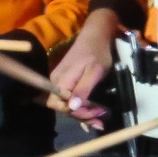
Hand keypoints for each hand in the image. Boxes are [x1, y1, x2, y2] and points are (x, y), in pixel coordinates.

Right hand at [47, 8, 121, 122]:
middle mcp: (56, 83)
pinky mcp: (66, 83)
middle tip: (101, 118)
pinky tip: (92, 115)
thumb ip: (83, 89)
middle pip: (62, 107)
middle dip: (81, 116)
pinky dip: (81, 109)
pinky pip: (69, 100)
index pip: (60, 105)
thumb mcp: (94, 72)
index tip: (96, 112)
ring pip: (67, 105)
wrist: (95, 37)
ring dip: (83, 114)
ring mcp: (60, 83)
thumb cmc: (96, 53)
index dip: (76, 112)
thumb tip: (72, 107)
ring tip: (100, 119)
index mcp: (61, 80)